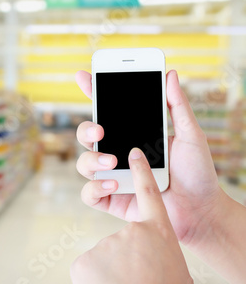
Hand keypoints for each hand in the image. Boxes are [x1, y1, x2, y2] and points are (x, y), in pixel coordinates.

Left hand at [71, 149, 194, 283]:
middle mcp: (129, 233)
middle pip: (123, 240)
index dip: (141, 172)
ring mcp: (104, 244)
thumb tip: (148, 251)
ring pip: (106, 257)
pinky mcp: (83, 260)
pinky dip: (97, 282)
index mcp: (157, 233)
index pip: (148, 193)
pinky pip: (90, 268)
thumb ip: (159, 251)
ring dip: (113, 273)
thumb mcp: (175, 271)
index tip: (133, 153)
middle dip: (127, 257)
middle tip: (135, 278)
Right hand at [76, 70, 222, 244]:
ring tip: (113, 162)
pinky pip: (89, 194)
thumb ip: (178, 106)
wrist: (200, 209)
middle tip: (100, 131)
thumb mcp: (191, 134)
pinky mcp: (111, 199)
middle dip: (85, 130)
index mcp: (132, 135)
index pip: (107, 112)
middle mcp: (117, 154)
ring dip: (92, 160)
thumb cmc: (197, 172)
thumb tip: (170, 74)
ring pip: (84, 164)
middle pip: (86, 137)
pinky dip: (95, 188)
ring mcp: (111, 177)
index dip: (93, 93)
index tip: (85, 76)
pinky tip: (114, 184)